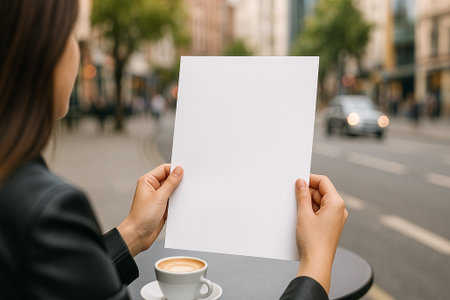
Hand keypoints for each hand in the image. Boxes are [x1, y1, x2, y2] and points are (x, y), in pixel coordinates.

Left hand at [117, 164, 182, 255]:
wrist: (138, 235)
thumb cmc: (142, 217)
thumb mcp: (159, 197)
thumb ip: (170, 183)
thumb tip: (178, 170)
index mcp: (148, 181)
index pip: (164, 169)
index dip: (175, 170)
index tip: (186, 172)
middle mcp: (153, 187)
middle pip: (170, 178)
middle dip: (179, 181)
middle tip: (188, 183)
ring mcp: (158, 197)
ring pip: (173, 189)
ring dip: (179, 192)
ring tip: (185, 195)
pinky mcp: (163, 206)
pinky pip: (173, 199)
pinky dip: (179, 200)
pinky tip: (183, 203)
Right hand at [295, 174, 347, 292]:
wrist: (316, 263)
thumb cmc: (313, 242)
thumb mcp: (304, 214)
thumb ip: (302, 195)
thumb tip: (301, 182)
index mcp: (336, 203)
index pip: (323, 182)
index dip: (310, 179)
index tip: (298, 180)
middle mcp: (339, 210)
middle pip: (322, 192)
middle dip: (307, 192)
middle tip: (293, 194)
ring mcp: (335, 218)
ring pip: (320, 202)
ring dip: (307, 202)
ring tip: (296, 208)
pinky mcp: (330, 226)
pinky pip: (320, 212)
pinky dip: (310, 211)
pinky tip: (300, 215)